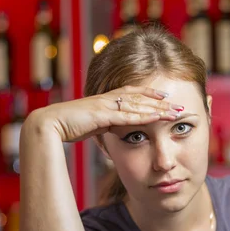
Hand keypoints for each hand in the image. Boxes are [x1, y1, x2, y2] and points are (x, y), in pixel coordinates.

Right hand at [31, 86, 183, 141]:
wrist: (48, 124)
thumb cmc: (67, 127)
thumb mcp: (91, 126)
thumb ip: (104, 128)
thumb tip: (113, 136)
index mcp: (106, 101)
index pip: (133, 94)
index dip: (151, 95)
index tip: (166, 98)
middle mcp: (108, 99)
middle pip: (141, 98)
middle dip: (162, 103)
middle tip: (181, 104)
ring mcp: (106, 105)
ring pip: (138, 106)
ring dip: (159, 109)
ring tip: (176, 112)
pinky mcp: (102, 115)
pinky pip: (127, 116)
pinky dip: (144, 116)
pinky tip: (157, 118)